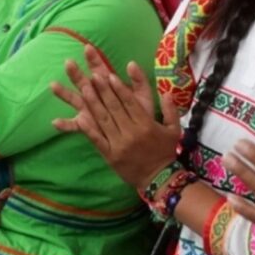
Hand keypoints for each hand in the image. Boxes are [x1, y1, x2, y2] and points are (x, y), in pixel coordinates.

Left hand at [52, 44, 180, 188]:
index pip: (130, 103)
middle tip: (94, 76)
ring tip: (84, 89)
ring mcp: (119, 145)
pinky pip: (97, 139)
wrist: (158, 178)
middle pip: (115, 108)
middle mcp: (131, 133)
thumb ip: (171, 110)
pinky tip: (80, 117)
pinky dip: (88, 128)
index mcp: (146, 125)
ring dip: (93, 104)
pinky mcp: (110, 155)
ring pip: (104, 120)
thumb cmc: (166, 151)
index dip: (119, 89)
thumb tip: (167, 92)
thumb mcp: (174, 129)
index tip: (110, 76)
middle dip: (103, 91)